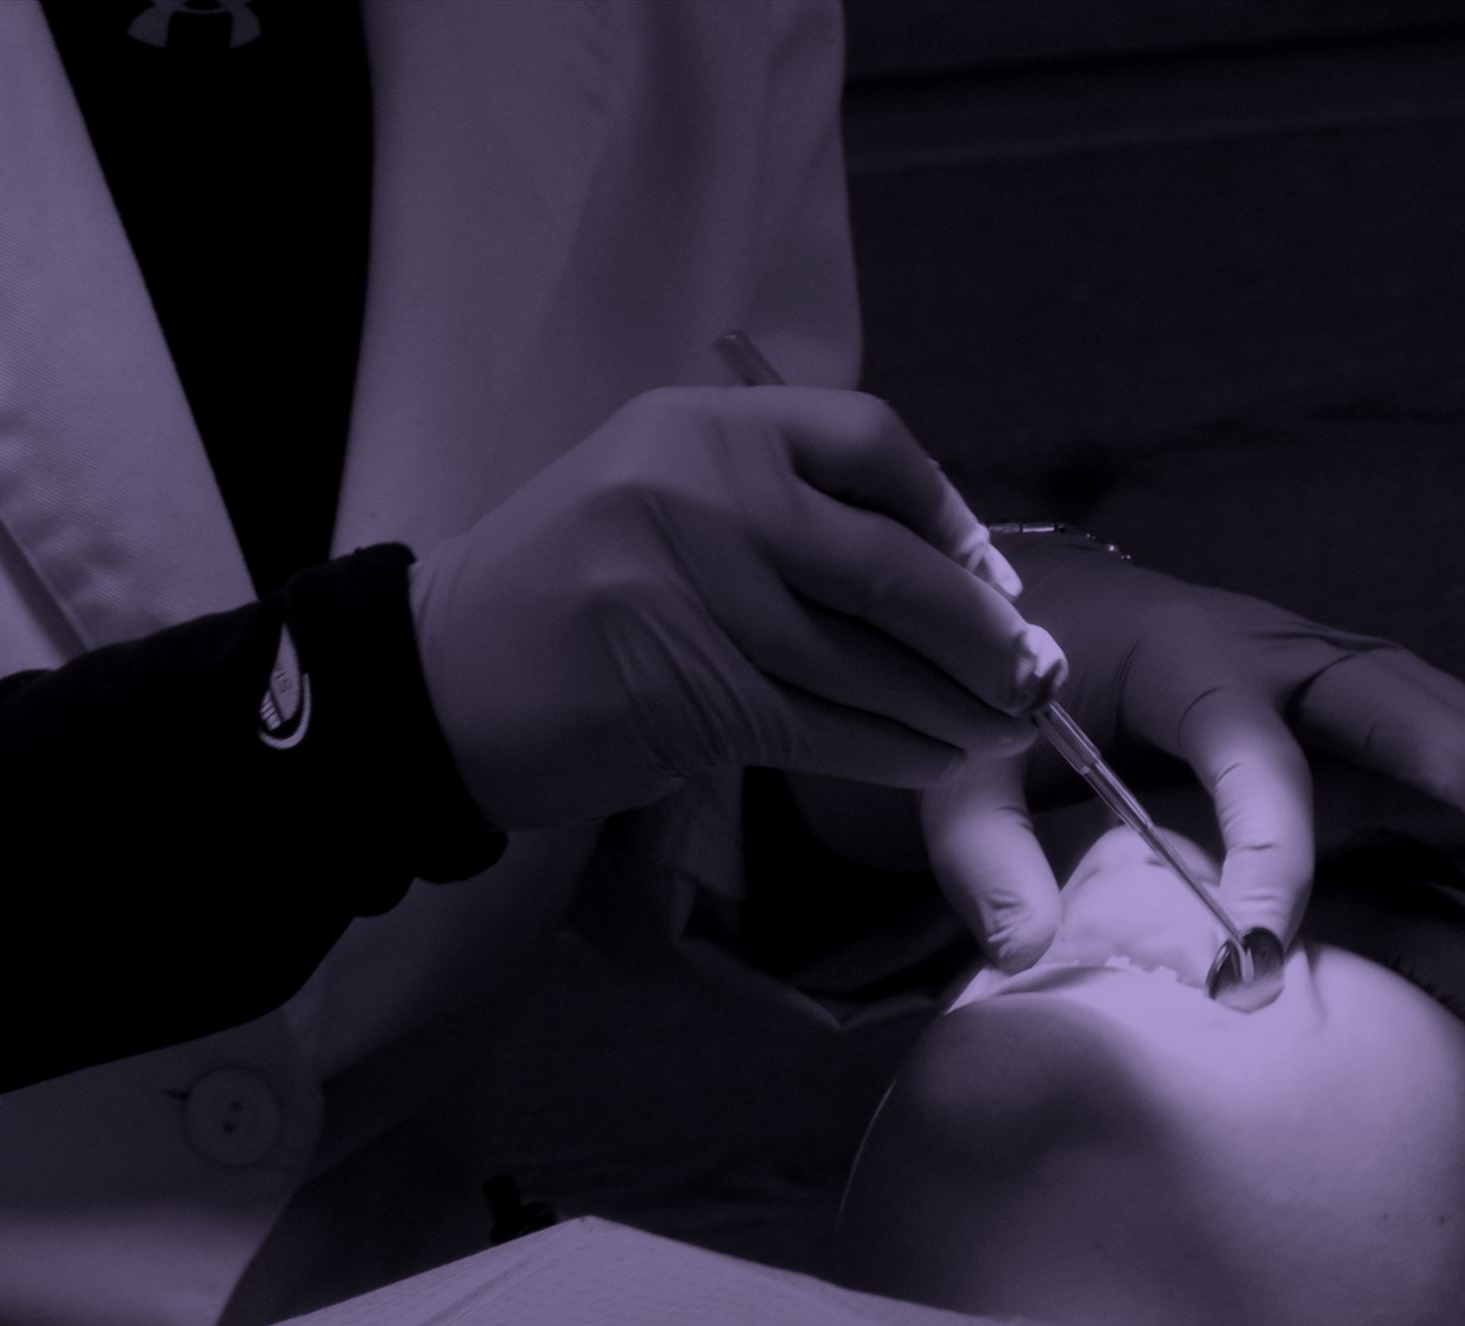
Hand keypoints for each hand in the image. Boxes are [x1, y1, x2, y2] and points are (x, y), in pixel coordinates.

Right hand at [408, 387, 1064, 828]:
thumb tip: (940, 568)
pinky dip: (891, 752)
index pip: (869, 441)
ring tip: (1003, 733)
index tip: (991, 580)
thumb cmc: (560, 592)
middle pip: (888, 565)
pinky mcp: (680, 692)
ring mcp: (685, 591)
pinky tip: (933, 764)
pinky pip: (821, 727)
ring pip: (862, 661)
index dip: (947, 513)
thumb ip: (775, 506)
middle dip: (980, 634)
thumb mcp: (656, 496)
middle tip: (1037, 679)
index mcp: (701, 424)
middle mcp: (698, 490)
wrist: (427, 679)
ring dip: (949, 708)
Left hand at [920, 543, 1464, 971]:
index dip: (1262, 838)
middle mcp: (1254, 646)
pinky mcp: (1315, 701)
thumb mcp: (959, 768)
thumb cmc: (993, 695)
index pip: (1238, 744)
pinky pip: (1409, 722)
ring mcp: (1297, 666)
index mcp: (1166, 655)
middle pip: (1374, 688)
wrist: (1017, 615)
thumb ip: (984, 855)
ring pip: (1413, 698)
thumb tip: (1024, 955)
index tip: (1259, 943)